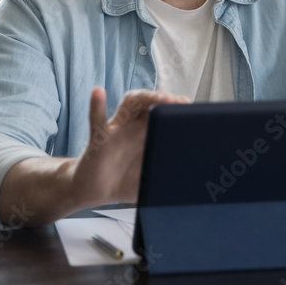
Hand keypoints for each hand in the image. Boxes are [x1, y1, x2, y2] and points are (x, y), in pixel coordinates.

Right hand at [71, 87, 189, 206]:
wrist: (94, 192)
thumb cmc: (123, 180)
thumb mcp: (150, 177)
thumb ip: (166, 173)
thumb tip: (191, 180)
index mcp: (147, 132)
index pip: (163, 112)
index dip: (176, 108)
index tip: (190, 107)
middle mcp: (133, 125)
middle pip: (150, 102)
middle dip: (164, 99)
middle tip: (178, 102)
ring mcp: (116, 129)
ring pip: (130, 104)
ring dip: (144, 97)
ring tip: (158, 97)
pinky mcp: (99, 140)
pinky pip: (97, 121)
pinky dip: (97, 106)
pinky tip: (99, 92)